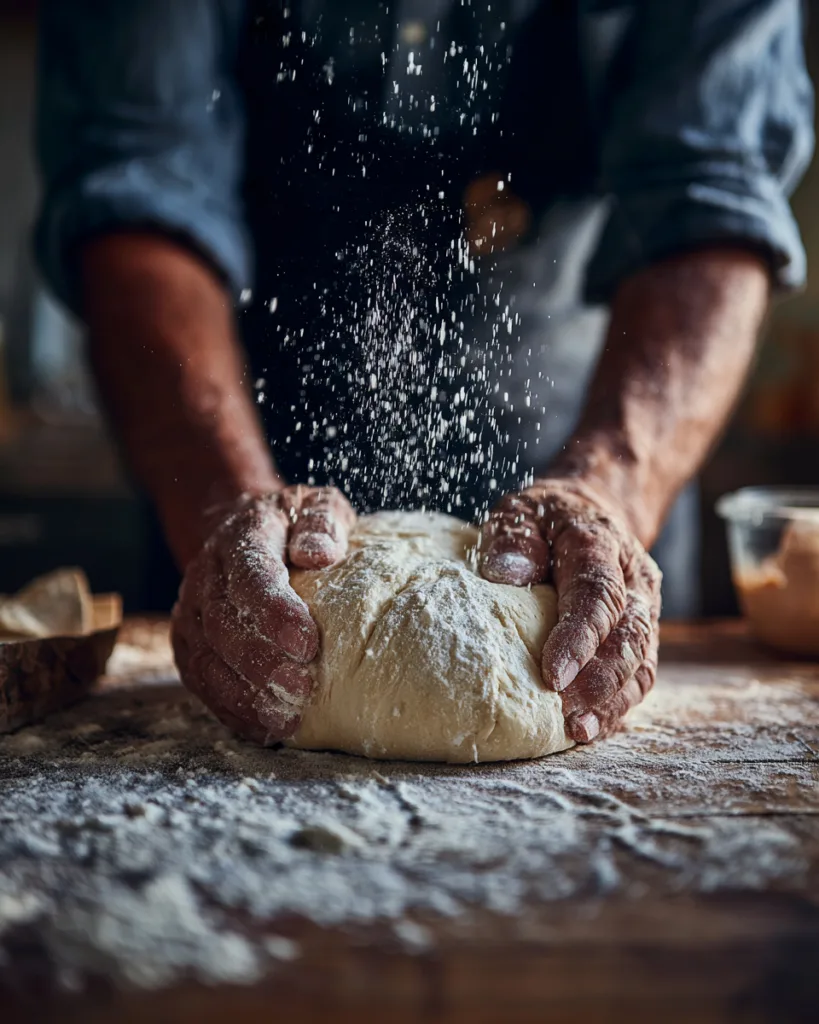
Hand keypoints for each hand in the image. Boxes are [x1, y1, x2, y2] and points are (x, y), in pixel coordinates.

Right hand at [171, 486, 355, 743]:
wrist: (243, 532)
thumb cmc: (292, 525)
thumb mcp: (315, 506)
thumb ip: (321, 522)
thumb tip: (319, 553)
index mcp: (239, 539)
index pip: (250, 576)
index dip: (274, 612)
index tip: (308, 641)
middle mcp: (205, 577)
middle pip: (223, 625)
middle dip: (262, 662)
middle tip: (303, 687)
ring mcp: (191, 615)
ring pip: (206, 660)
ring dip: (246, 694)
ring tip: (287, 716)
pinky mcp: (191, 648)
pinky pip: (204, 684)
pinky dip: (233, 709)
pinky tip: (267, 727)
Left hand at [479, 479, 660, 742]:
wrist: (592, 509)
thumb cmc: (547, 517)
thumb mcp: (521, 511)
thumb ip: (513, 539)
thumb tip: (506, 575)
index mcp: (601, 546)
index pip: (598, 595)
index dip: (579, 638)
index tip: (552, 675)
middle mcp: (634, 581)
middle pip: (630, 637)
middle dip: (601, 682)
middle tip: (566, 715)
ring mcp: (644, 610)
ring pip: (642, 663)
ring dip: (613, 702)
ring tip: (579, 731)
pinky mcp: (641, 634)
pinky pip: (639, 675)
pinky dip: (618, 705)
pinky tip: (590, 727)